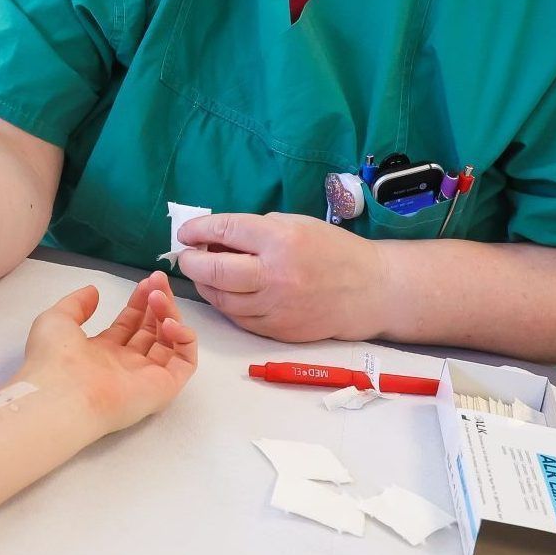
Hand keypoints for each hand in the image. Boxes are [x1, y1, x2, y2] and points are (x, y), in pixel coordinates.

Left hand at [19, 272, 197, 434]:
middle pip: (152, 330)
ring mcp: (147, 377)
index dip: (140, 302)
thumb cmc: (55, 359)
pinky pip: (185, 362)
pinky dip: (185, 338)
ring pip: (170, 342)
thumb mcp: (56, 320)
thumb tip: (93, 291)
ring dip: (170, 314)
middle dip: (157, 302)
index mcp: (102, 353)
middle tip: (158, 279)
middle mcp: (126, 365)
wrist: (63, 395)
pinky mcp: (164, 387)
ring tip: (159, 296)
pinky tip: (170, 323)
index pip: (130, 324)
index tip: (146, 281)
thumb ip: (76, 304)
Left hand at [176, 213, 384, 341]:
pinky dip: (225, 303)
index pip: (225, 231)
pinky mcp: (278, 330)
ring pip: (221, 299)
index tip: (186, 232)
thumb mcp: (296, 225)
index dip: (198, 230)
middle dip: (192, 262)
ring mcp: (275, 306)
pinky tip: (224, 292)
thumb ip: (256, 231)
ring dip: (204, 284)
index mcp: (280, 240)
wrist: (369, 290)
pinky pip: (239, 318)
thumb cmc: (332, 250)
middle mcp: (275, 275)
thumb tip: (214, 239)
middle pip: (215, 270)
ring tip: (203, 273)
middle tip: (187, 256)